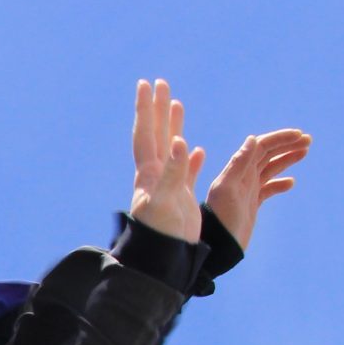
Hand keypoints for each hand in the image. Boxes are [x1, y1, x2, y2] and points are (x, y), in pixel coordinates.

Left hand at [128, 78, 203, 243]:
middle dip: (158, 108)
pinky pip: (185, 172)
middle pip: (156, 133)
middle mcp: (156, 175)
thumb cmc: (160, 234)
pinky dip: (190, 159)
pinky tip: (196, 150)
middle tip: (160, 83)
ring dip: (173, 126)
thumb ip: (175, 172)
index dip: (147, 108)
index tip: (147, 83)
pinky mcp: (178, 199)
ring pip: (170, 148)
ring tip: (177, 105)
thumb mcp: (167, 201)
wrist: (159, 261)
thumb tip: (182, 143)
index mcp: (151, 172)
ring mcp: (167, 186)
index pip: (147, 132)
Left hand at [203, 128, 310, 248]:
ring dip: (287, 158)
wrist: (217, 246)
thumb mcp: (227, 189)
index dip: (280, 138)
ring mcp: (248, 189)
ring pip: (270, 168)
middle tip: (309, 141)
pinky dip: (280, 183)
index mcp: (237, 169)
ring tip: (305, 151)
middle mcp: (242, 176)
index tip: (299, 135)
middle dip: (287, 145)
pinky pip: (268, 188)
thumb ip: (238, 164)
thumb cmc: (220, 218)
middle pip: (268, 153)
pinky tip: (291, 183)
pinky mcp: (252, 204)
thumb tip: (253, 139)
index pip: (261, 145)